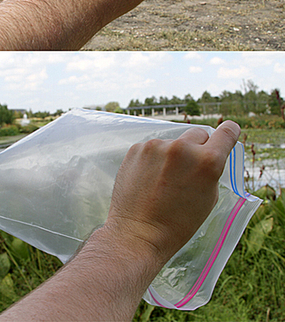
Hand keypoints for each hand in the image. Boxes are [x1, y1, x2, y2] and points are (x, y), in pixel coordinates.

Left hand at [105, 121, 239, 265]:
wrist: (137, 233)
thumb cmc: (177, 224)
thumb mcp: (208, 198)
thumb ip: (210, 171)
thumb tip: (206, 155)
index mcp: (207, 161)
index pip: (227, 131)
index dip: (229, 132)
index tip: (228, 131)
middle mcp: (183, 148)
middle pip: (198, 134)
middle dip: (197, 149)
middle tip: (189, 170)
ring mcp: (157, 146)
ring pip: (173, 143)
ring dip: (172, 156)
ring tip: (163, 181)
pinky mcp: (137, 148)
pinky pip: (153, 149)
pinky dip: (154, 160)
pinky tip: (149, 180)